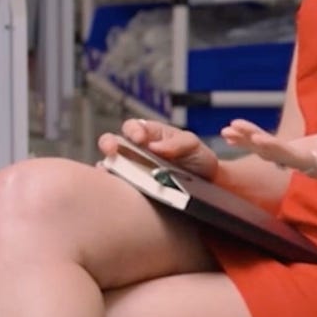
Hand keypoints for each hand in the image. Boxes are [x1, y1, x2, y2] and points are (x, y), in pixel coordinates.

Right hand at [97, 117, 217, 179]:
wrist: (208, 187)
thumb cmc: (197, 160)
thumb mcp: (193, 145)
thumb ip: (178, 143)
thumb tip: (155, 146)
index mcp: (150, 134)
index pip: (134, 127)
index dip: (133, 131)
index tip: (140, 139)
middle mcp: (136, 150)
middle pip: (112, 142)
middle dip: (108, 143)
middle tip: (112, 149)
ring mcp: (131, 169)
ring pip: (110, 164)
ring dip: (107, 165)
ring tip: (108, 170)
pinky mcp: (131, 187)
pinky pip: (115, 185)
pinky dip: (111, 186)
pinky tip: (115, 189)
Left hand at [221, 121, 316, 187]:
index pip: (299, 159)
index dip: (280, 151)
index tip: (261, 142)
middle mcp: (312, 165)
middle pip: (279, 156)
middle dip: (256, 143)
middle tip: (233, 131)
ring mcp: (305, 157)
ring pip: (272, 151)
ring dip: (249, 139)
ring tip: (227, 129)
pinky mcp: (303, 148)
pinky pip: (274, 143)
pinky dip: (255, 135)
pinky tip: (236, 128)